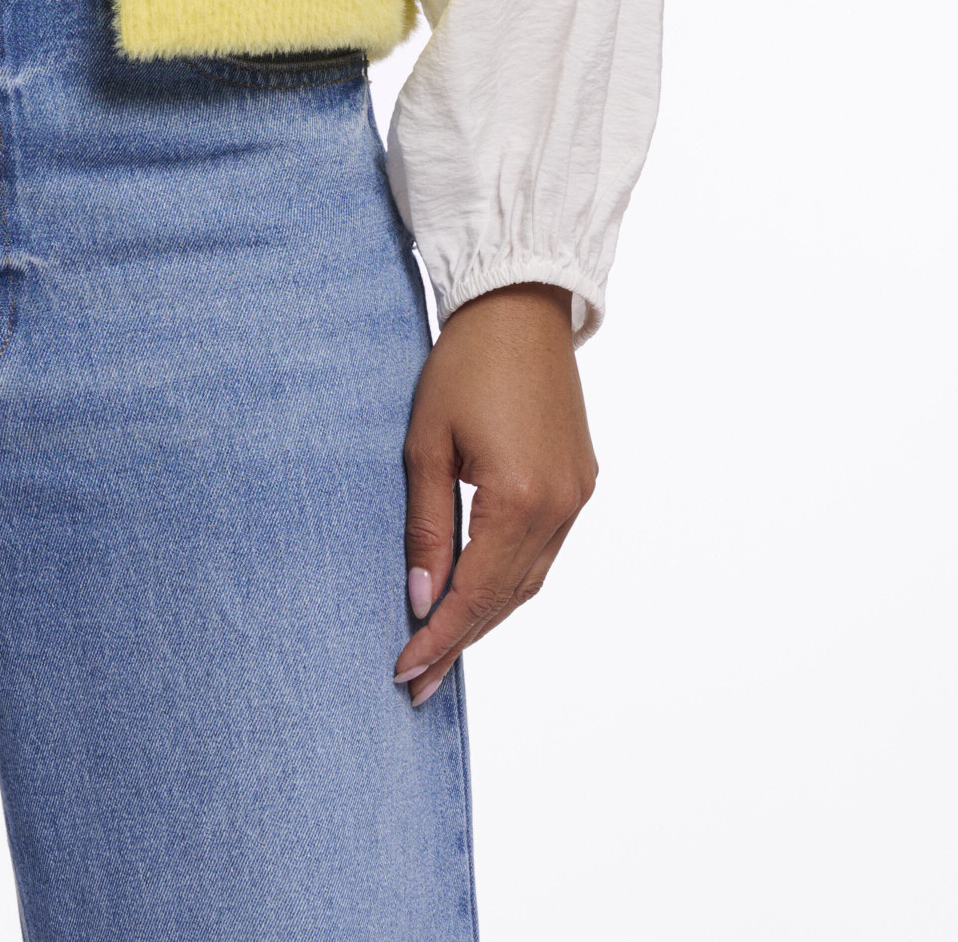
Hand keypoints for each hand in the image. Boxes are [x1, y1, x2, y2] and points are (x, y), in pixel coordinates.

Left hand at [395, 282, 596, 705]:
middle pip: (507, 599)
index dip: (440, 638)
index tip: (405, 672)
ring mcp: (577, 497)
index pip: (475, 594)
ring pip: (530, 580)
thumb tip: (422, 598)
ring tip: (443, 646)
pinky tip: (480, 592)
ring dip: (488, 615)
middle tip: (419, 680)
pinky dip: (510, 579)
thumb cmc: (464, 364)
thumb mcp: (426, 445)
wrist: (519, 306)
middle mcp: (560, 509)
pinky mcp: (581, 482)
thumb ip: (427, 527)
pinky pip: (545, 551)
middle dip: (461, 641)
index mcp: (520, 500)